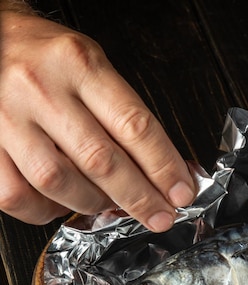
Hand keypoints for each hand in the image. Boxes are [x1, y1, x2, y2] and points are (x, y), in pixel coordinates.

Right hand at [0, 11, 194, 228]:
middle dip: (139, 197)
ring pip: (59, 182)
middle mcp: (41, 89)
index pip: (133, 124)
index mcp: (78, 63)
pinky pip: (19, 196)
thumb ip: (123, 113)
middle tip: (160, 216)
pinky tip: (64, 204)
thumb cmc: (45, 57)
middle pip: (101, 160)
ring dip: (94, 204)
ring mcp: (7, 119)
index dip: (163, 167)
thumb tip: (163, 169)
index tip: (181, 192)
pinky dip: (47, 211)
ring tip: (110, 204)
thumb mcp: (90, 65)